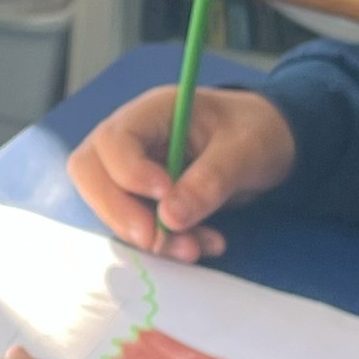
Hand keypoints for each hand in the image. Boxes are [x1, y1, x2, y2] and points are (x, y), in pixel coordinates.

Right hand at [67, 86, 296, 261]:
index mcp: (153, 111)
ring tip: (196, 247)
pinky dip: (165, 244)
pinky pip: (136, 226)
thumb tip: (170, 218)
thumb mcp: (247, 149)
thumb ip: (211, 179)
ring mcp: (131, 171)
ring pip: (110, 207)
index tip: (164, 197)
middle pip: (90, 173)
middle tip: (155, 240)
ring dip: (147, 237)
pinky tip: (202, 245)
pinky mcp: (141, 200)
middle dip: (118, 213)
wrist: (268, 144)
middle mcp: (131, 140)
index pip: (113, 140)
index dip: (129, 173)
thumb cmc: (256, 131)